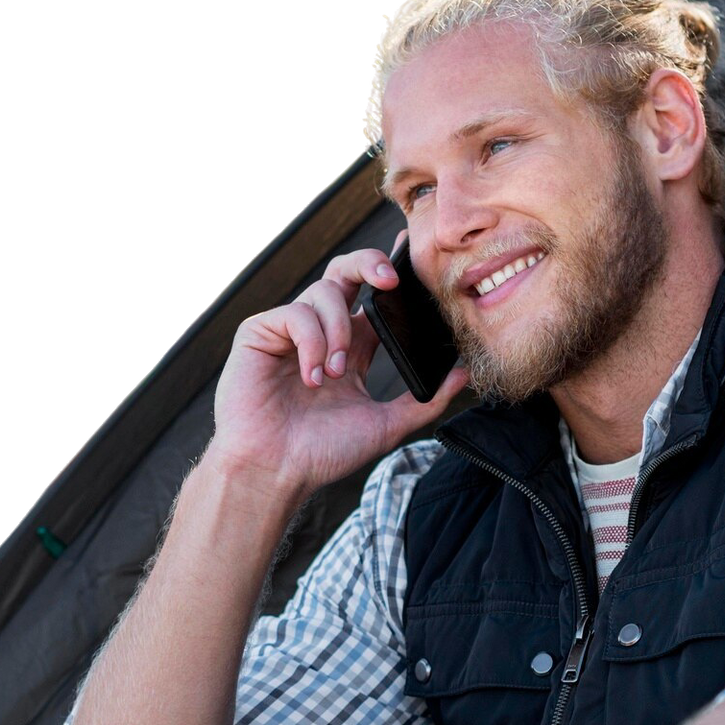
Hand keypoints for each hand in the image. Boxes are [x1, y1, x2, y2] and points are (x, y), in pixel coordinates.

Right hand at [208, 229, 468, 499]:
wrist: (276, 472)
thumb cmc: (322, 454)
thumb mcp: (385, 426)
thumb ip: (424, 400)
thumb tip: (464, 374)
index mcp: (351, 349)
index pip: (374, 298)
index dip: (390, 272)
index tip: (410, 252)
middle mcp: (321, 333)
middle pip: (345, 272)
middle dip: (368, 264)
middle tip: (390, 279)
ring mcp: (289, 332)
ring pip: (323, 291)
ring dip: (339, 330)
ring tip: (335, 373)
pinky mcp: (259, 333)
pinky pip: (294, 314)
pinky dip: (311, 341)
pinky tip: (312, 376)